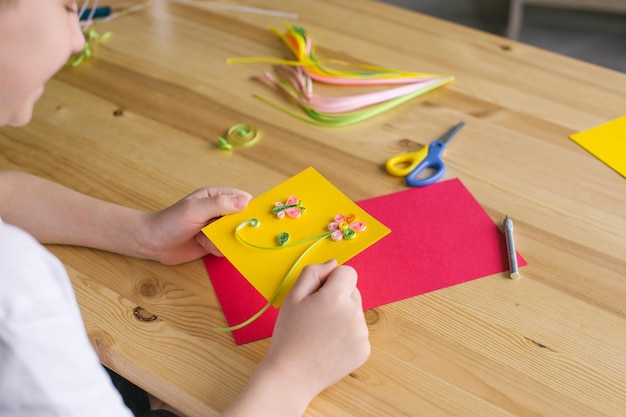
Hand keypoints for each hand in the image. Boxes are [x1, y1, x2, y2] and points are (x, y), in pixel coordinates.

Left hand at [142, 187, 251, 264]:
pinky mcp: (215, 243)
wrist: (153, 243)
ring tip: (204, 237)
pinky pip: (227, 248)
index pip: (244, 199)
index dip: (250, 209)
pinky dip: (217, 249)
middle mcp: (220, 211)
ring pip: (236, 236)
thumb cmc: (171, 221)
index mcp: (217, 196)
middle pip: (243, 220)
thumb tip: (245, 201)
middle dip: (236, 229)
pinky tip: (202, 244)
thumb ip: (219, 204)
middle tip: (221, 231)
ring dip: (222, 240)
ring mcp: (217, 228)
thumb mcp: (195, 210)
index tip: (252, 219)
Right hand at [267, 260, 369, 396]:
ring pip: (355, 312)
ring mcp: (362, 334)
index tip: (317, 294)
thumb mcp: (293, 297)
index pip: (347, 272)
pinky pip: (358, 332)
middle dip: (337, 297)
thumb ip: (313, 273)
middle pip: (352, 292)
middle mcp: (355, 314)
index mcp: (337, 297)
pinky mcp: (364, 350)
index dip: (331, 279)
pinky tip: (329, 345)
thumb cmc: (289, 334)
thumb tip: (333, 264)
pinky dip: (346, 335)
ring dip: (342, 316)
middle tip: (316, 315)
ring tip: (321, 333)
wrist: (292, 375)